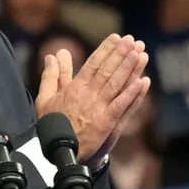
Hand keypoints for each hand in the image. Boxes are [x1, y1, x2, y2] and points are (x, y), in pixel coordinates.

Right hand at [35, 34, 149, 166]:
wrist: (57, 151)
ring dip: (129, 68)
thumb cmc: (52, 125)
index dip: (106, 49)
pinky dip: (132, 93)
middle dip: (121, 54)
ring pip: (116, 83)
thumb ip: (52, 75)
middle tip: (133, 40)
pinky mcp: (106, 123)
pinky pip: (122, 105)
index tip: (116, 37)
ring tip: (140, 53)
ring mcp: (99, 108)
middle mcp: (88, 94)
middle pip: (107, 70)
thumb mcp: (45, 98)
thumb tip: (53, 55)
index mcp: (75, 87)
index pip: (93, 63)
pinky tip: (143, 82)